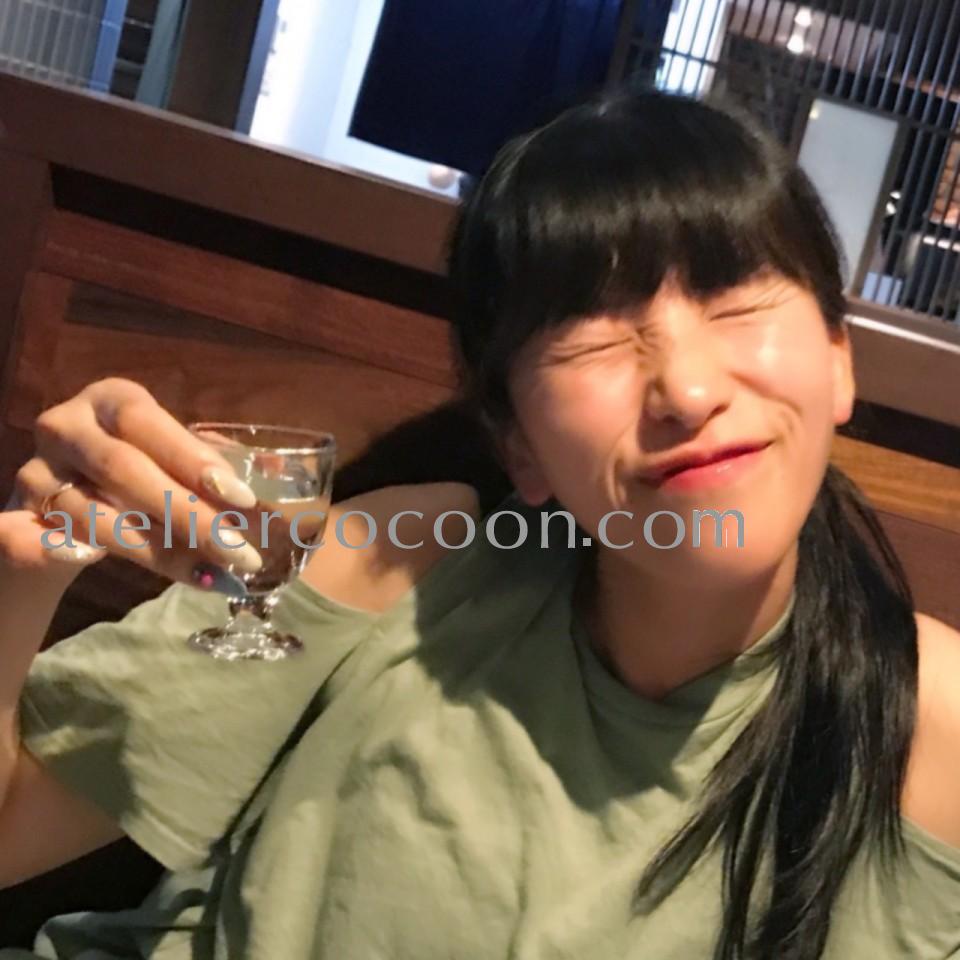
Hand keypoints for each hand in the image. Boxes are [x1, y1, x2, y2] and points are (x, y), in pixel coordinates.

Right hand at [1, 378, 262, 585]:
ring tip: (207, 575)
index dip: (196, 462)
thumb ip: (208, 472)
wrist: (53, 520)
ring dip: (154, 548)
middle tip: (240, 553)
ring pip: (91, 512)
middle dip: (189, 515)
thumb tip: (275, 483)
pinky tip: (90, 560)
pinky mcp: (10, 517)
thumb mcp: (167, 466)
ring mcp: (34, 471)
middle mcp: (66, 425)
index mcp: (113, 401)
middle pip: (126, 469)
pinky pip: (30, 536)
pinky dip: (60, 548)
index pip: (153, 424)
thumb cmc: (130, 483)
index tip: (244, 501)